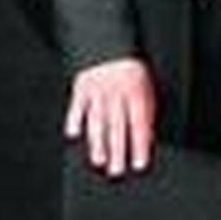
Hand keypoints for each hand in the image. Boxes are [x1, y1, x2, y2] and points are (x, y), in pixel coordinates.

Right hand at [64, 57, 154, 177]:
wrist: (109, 48)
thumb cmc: (131, 74)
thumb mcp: (147, 89)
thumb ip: (147, 113)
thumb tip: (147, 140)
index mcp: (136, 92)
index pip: (138, 123)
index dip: (139, 145)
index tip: (138, 164)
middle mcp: (116, 92)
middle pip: (116, 125)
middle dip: (117, 150)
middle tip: (116, 171)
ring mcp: (97, 90)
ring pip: (97, 119)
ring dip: (97, 142)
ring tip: (98, 161)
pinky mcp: (81, 87)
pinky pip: (76, 105)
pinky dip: (73, 120)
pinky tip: (73, 134)